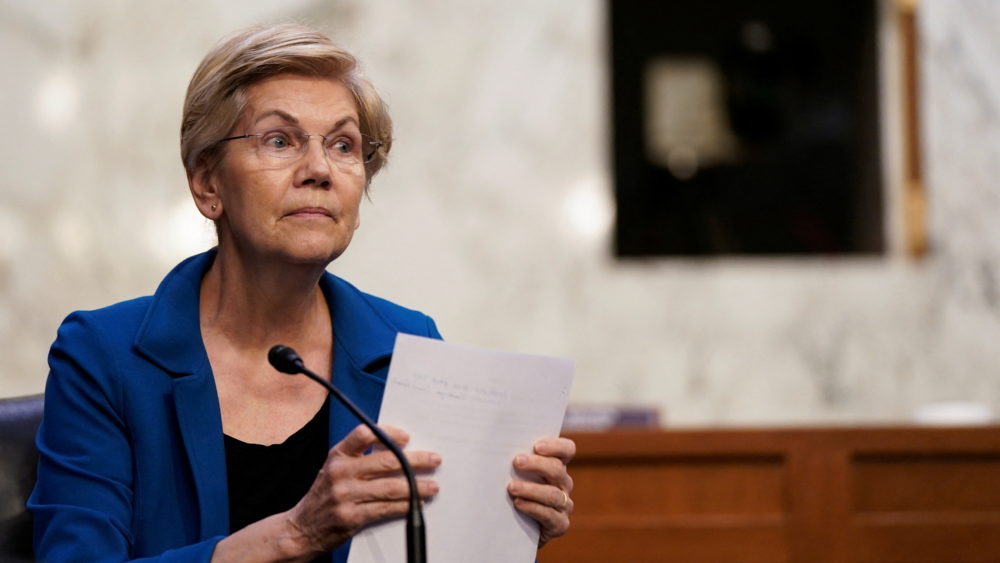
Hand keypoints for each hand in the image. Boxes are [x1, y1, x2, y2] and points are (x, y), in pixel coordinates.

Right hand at [285, 424, 440, 554]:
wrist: (301, 528)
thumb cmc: (325, 494)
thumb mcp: (334, 468)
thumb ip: (359, 456)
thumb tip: (395, 446)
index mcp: (337, 455)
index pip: (364, 434)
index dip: (389, 433)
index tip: (407, 437)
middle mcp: (340, 473)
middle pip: (385, 461)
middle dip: (415, 460)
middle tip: (434, 459)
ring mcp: (345, 496)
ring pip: (390, 487)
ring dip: (416, 486)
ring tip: (432, 485)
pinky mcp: (352, 517)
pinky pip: (385, 509)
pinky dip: (404, 505)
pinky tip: (416, 503)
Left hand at [508, 436, 575, 547]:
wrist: (517, 528)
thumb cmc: (514, 493)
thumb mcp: (517, 474)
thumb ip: (517, 461)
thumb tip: (497, 445)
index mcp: (557, 466)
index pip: (567, 450)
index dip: (556, 446)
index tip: (536, 446)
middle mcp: (563, 484)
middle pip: (557, 470)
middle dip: (537, 464)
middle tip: (517, 461)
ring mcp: (564, 505)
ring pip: (553, 494)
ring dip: (531, 489)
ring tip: (511, 487)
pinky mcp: (560, 524)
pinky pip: (549, 515)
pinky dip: (532, 508)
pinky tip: (518, 503)